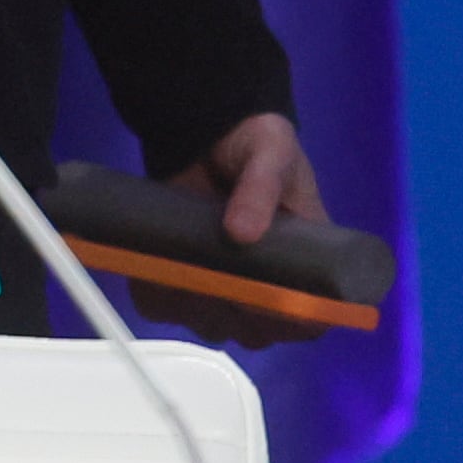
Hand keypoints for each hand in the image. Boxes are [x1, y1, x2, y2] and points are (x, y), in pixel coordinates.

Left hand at [130, 115, 331, 347]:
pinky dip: (158, 300)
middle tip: (209, 281)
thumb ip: (261, 188)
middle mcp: (267, 284)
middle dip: (232, 316)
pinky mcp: (186, 278)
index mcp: (308, 264)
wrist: (206, 130)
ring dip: (193, 310)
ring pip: (214, 325)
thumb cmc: (256, 145)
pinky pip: (170, 308)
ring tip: (179, 273)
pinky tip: (152, 278)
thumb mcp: (271, 154)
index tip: (260, 302)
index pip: (310, 319)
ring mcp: (225, 284)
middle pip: (256, 332)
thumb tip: (241, 233)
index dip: (287, 322)